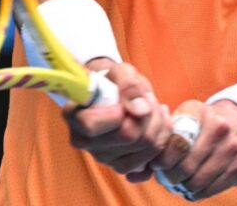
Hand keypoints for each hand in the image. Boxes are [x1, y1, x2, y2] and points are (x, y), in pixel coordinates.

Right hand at [63, 60, 172, 175]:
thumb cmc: (113, 80)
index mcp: (74, 116)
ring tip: (152, 107)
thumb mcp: (120, 71)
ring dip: (158, 123)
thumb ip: (129, 85)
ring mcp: (103, 157)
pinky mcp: (121, 165)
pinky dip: (162, 137)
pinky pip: (152, 158)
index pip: (92, 125)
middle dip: (147, 114)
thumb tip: (141, 110)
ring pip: (145, 147)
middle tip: (147, 98)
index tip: (124, 100)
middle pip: (128, 137)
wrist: (115, 92)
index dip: (117, 113)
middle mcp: (84, 141)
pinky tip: (156, 123)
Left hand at [152, 99, 236, 199]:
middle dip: (170, 177)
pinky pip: (211, 189)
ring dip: (183, 187)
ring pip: (197, 181)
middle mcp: (218, 126)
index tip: (157, 165)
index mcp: (198, 111)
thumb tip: (134, 173)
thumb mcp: (186, 120)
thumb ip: (163, 140)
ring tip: (179, 184)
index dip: (161, 160)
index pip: (174, 142)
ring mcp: (232, 147)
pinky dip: (197, 193)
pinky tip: (193, 188)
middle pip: (185, 165)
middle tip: (166, 179)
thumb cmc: (203, 127)